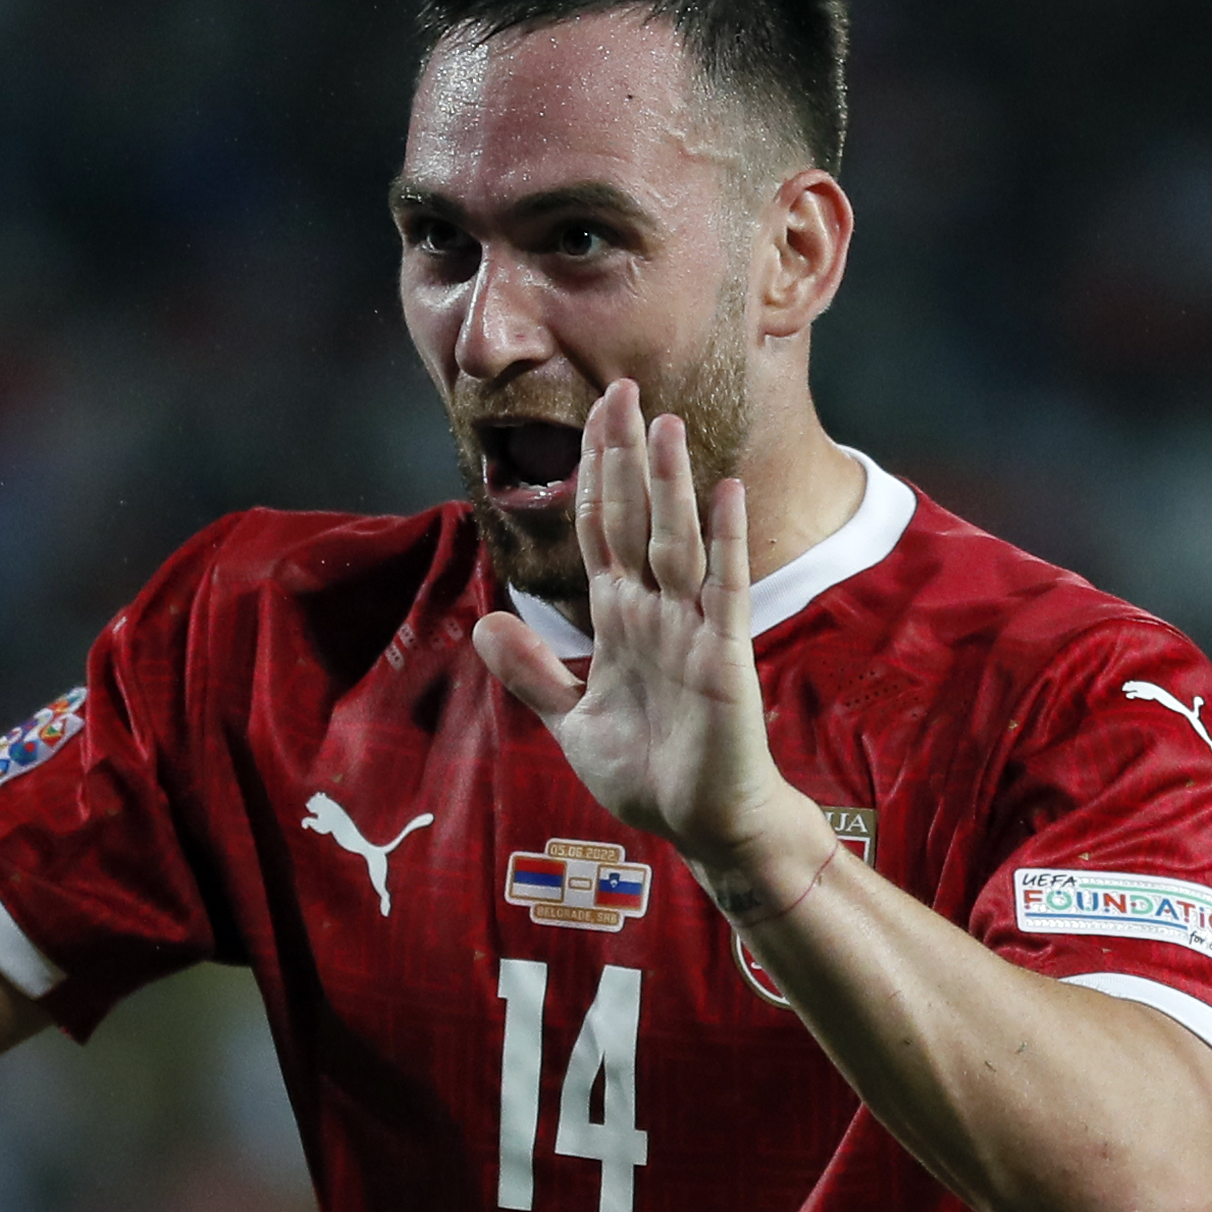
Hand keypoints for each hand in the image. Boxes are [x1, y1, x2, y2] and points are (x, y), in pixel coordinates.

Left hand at [470, 385, 817, 905]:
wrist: (703, 825)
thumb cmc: (650, 773)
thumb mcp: (572, 720)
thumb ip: (534, 672)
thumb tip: (486, 621)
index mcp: (620, 618)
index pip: (602, 530)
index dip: (593, 474)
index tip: (591, 415)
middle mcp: (656, 611)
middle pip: (636, 517)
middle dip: (624, 456)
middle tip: (617, 386)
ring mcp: (693, 629)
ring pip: (676, 540)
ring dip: (669, 483)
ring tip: (661, 422)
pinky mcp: (724, 657)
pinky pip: (725, 589)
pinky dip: (725, 540)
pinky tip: (725, 490)